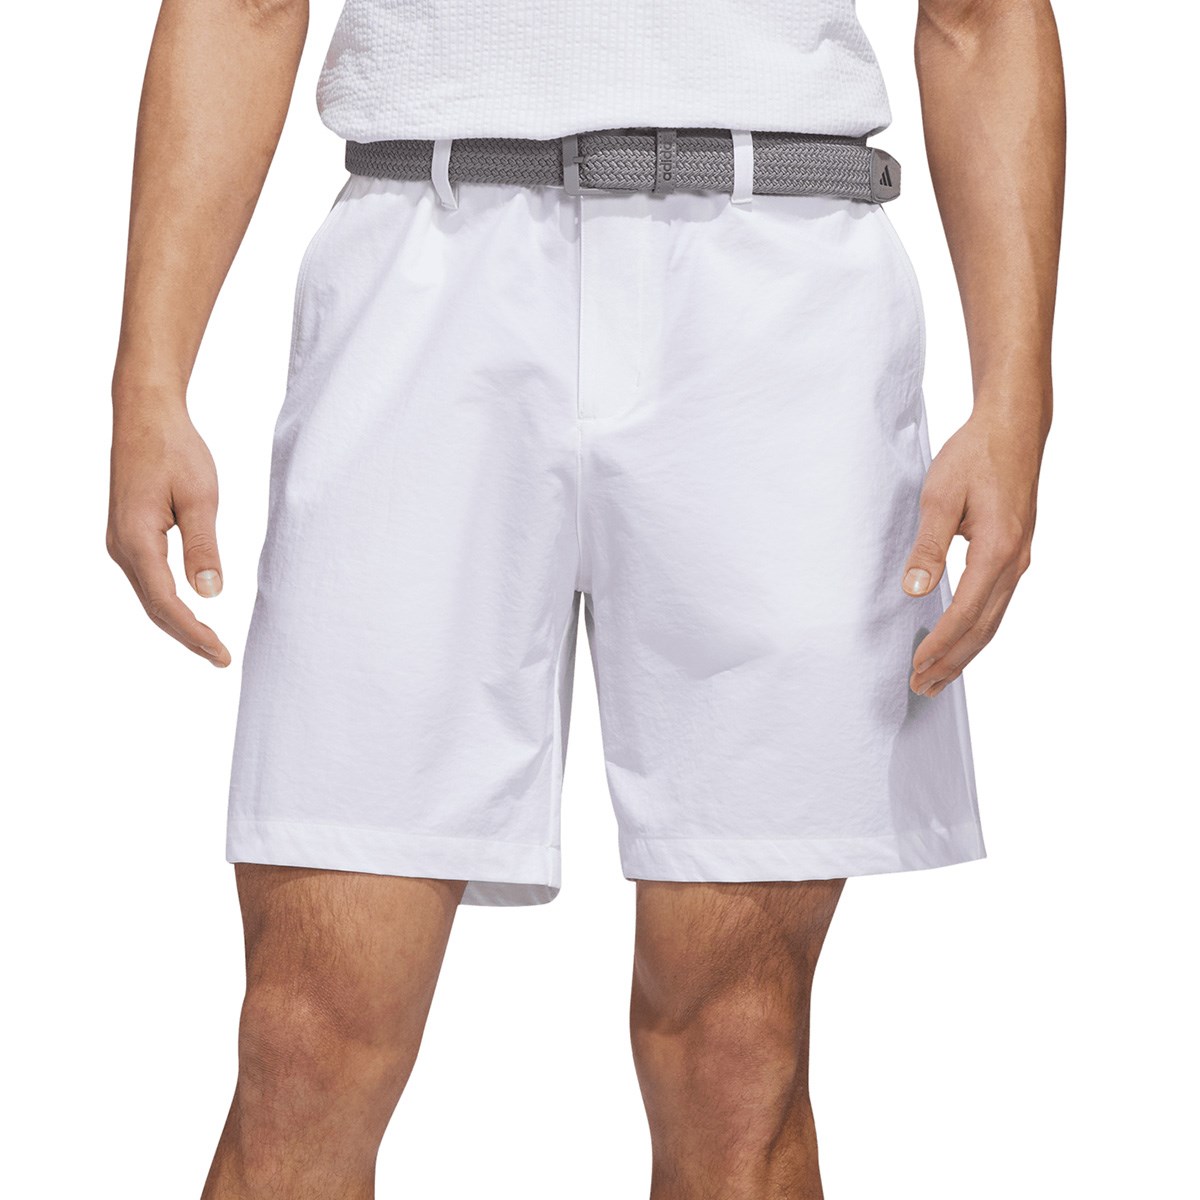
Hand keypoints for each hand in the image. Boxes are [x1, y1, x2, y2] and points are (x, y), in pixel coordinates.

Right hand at [107, 402, 230, 665]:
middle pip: (155, 607)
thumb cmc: (175, 450)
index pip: (167, 603)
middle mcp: (121, 547)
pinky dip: (169, 602)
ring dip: (178, 623)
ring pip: (150, 596)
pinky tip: (190, 612)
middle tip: (221, 659)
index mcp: (137, 540)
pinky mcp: (128, 535)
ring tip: (210, 644)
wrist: (145, 416)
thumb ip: (204, 547)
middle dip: (188, 637)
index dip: (195, 633)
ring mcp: (120, 542)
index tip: (221, 654)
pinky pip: (148, 580)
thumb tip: (210, 593)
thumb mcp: (200, 499)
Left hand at [902, 412, 1041, 696]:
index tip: (915, 668)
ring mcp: (1020, 559)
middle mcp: (1015, 562)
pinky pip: (997, 604)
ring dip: (965, 652)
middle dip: (952, 662)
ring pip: (993, 620)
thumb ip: (929, 546)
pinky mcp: (1016, 552)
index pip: (965, 614)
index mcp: (998, 551)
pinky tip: (961, 639)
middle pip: (983, 628)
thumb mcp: (940, 497)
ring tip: (939, 677)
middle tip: (922, 688)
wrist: (1014, 428)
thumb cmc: (975, 456)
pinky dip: (978, 630)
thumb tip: (916, 590)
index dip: (939, 646)